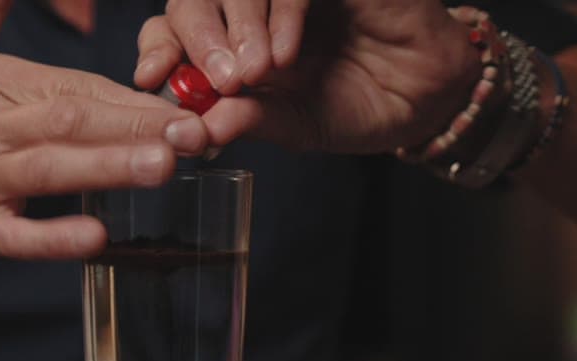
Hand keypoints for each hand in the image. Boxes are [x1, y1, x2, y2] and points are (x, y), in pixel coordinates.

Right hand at [0, 0, 209, 267]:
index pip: (72, 85)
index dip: (129, 97)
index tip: (185, 104)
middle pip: (69, 120)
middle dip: (135, 125)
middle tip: (194, 132)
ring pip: (48, 170)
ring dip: (108, 168)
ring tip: (164, 166)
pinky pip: (14, 236)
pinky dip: (54, 239)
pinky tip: (97, 237)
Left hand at [135, 0, 480, 153]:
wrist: (425, 96)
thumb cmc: (357, 107)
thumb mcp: (294, 126)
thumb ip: (247, 121)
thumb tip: (195, 130)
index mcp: (229, 45)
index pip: (171, 31)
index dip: (157, 48)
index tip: (151, 77)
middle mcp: (249, 10)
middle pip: (191, 0)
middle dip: (193, 39)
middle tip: (217, 81)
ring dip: (237, 27)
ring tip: (255, 74)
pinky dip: (281, 15)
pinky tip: (286, 55)